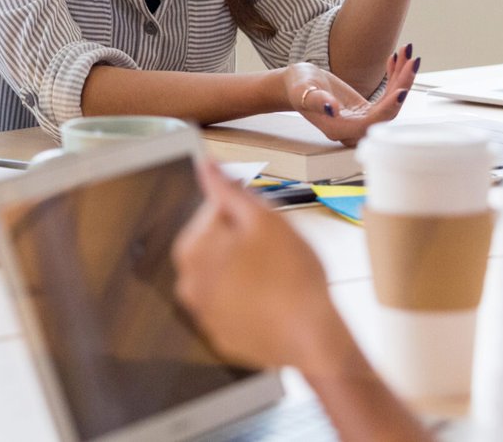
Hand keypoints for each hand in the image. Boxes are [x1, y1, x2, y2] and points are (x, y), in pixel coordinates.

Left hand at [173, 159, 350, 369]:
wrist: (314, 339)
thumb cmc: (293, 276)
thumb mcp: (264, 218)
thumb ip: (228, 188)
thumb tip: (205, 164)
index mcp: (191, 252)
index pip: (214, 212)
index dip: (246, 215)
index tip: (268, 229)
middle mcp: (188, 285)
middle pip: (217, 245)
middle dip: (245, 243)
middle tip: (278, 254)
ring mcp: (204, 315)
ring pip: (228, 275)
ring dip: (248, 270)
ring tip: (279, 278)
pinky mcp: (224, 336)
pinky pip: (236, 306)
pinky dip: (251, 300)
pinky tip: (275, 302)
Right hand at [283, 46, 418, 145]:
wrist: (296, 84)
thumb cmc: (297, 87)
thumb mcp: (303, 90)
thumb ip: (316, 101)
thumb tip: (332, 109)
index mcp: (338, 129)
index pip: (371, 123)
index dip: (389, 108)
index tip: (401, 90)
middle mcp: (353, 128)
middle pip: (387, 113)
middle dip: (402, 86)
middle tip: (411, 62)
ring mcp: (362, 120)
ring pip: (390, 104)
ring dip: (402, 79)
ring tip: (407, 55)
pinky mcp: (366, 110)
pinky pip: (386, 97)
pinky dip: (394, 78)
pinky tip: (396, 60)